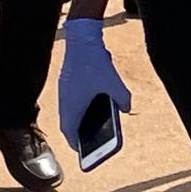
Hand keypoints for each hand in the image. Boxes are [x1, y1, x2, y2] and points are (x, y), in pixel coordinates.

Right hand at [58, 16, 132, 154]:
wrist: (82, 38)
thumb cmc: (95, 62)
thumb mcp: (114, 83)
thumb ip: (123, 99)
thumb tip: (126, 109)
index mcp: (72, 106)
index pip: (70, 134)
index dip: (77, 145)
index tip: (84, 152)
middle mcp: (64, 101)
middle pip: (70, 124)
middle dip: (80, 133)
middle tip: (92, 140)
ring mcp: (64, 91)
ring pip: (71, 111)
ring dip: (80, 119)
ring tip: (96, 124)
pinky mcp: (67, 82)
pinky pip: (72, 100)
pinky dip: (81, 106)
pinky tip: (95, 103)